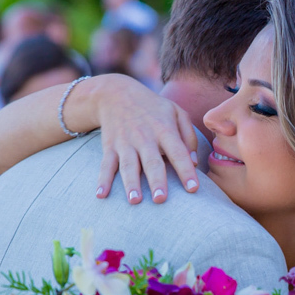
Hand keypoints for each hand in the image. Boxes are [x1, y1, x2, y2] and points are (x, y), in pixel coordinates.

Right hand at [92, 77, 200, 204]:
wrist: (116, 93)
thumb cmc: (153, 107)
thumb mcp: (176, 112)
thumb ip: (188, 137)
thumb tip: (194, 163)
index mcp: (164, 129)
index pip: (178, 152)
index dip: (186, 170)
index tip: (193, 189)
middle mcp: (145, 137)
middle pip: (152, 162)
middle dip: (156, 181)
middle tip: (161, 200)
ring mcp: (125, 143)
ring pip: (128, 165)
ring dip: (131, 183)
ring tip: (135, 201)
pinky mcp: (110, 147)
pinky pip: (106, 165)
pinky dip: (102, 180)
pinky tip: (101, 194)